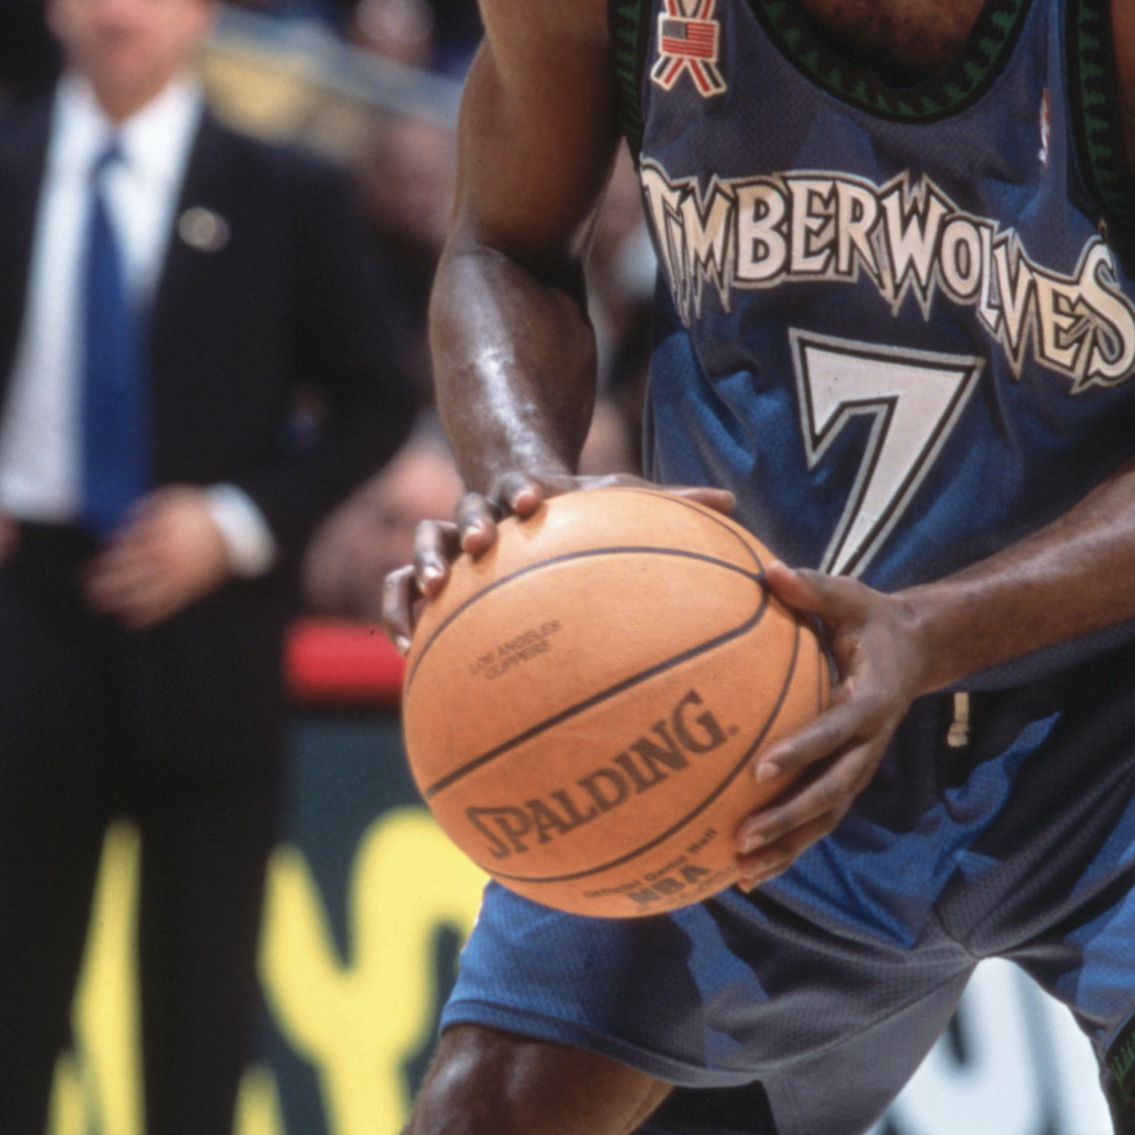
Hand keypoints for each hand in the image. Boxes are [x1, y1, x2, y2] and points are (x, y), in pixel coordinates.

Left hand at [82, 487, 233, 627]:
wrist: (234, 530)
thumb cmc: (197, 512)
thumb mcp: (171, 499)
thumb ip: (145, 510)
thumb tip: (123, 527)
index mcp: (162, 533)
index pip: (127, 550)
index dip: (108, 560)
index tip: (92, 568)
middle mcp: (168, 557)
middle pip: (131, 572)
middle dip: (107, 582)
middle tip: (88, 590)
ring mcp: (179, 575)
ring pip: (145, 591)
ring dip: (120, 600)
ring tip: (101, 606)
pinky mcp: (190, 589)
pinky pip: (167, 605)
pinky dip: (147, 614)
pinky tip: (130, 620)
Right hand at [384, 470, 735, 646]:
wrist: (511, 483)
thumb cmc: (575, 502)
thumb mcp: (617, 494)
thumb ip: (670, 500)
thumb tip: (733, 501)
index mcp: (528, 491)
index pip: (521, 483)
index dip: (522, 488)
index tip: (530, 498)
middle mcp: (486, 511)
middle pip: (465, 509)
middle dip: (467, 525)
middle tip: (475, 544)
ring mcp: (454, 540)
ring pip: (423, 543)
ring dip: (419, 567)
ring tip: (425, 598)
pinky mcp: (433, 570)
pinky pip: (401, 589)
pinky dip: (400, 613)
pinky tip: (408, 650)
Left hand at [736, 565, 933, 884]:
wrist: (914, 653)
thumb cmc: (870, 620)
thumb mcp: (850, 597)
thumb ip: (812, 587)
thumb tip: (769, 570)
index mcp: (869, 701)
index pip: (834, 731)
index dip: (801, 751)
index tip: (759, 770)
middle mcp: (867, 744)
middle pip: (830, 792)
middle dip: (788, 818)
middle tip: (741, 837)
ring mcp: (859, 767)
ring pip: (825, 819)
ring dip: (787, 848)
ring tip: (741, 873)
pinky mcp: (846, 780)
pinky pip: (818, 822)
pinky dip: (788, 850)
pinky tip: (747, 876)